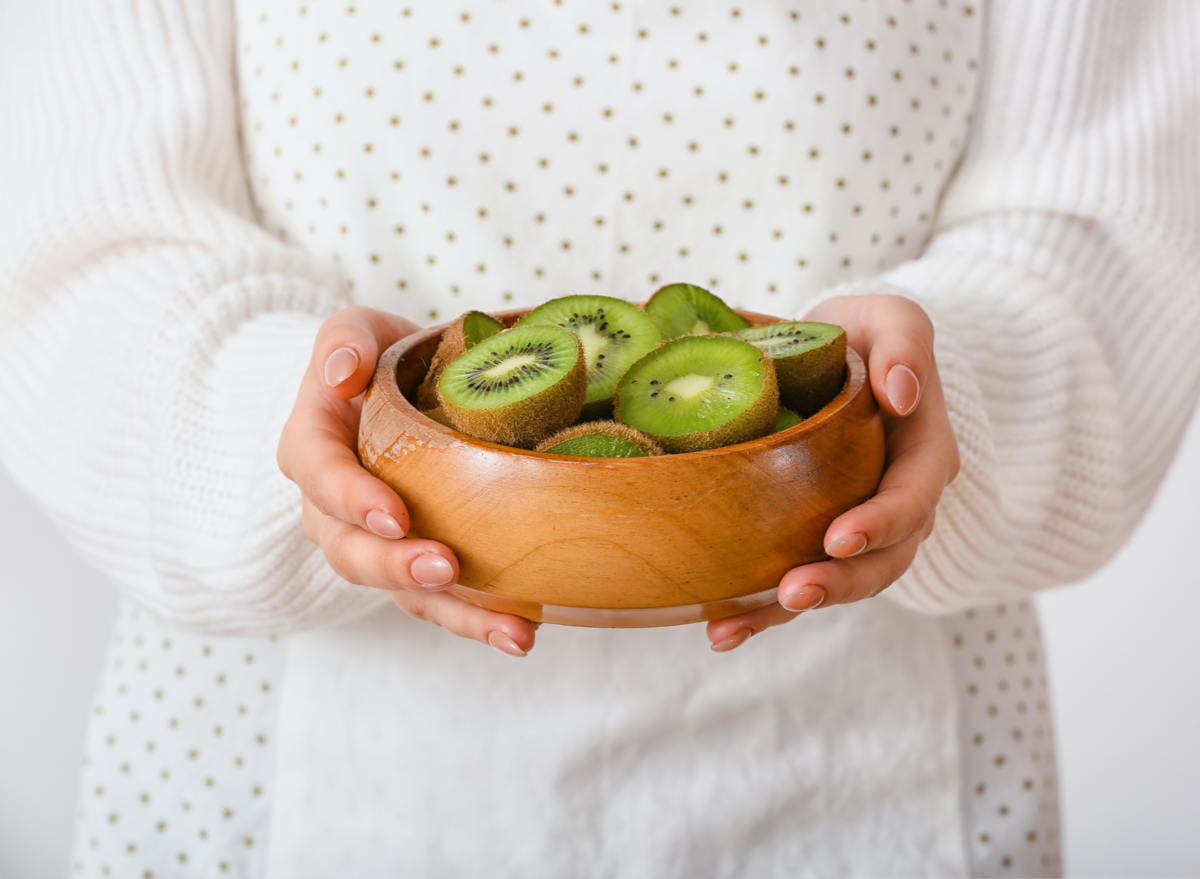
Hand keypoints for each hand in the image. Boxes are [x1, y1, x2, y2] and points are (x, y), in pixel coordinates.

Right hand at [277, 306, 536, 656]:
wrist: (397, 394)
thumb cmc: (378, 361)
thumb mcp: (356, 329)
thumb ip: (344, 341)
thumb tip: (342, 373)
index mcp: (314, 449)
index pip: (320, 478)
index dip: (353, 500)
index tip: (396, 515)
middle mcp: (335, 511)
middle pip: (351, 552)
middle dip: (397, 567)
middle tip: (446, 569)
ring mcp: (377, 545)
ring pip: (401, 592)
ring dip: (455, 613)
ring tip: (511, 632)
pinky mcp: (417, 565)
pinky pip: (441, 602)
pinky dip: (480, 620)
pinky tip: (524, 633)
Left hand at [706, 294, 959, 651]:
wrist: (840, 360)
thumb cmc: (866, 338)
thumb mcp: (893, 318)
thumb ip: (905, 343)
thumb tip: (902, 394)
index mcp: (923, 455)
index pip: (913, 498)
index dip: (881, 524)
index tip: (839, 539)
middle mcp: (896, 504)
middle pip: (880, 560)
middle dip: (838, 584)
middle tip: (792, 592)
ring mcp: (857, 529)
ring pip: (835, 584)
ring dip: (785, 612)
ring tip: (730, 629)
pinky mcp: (814, 542)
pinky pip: (793, 583)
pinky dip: (757, 613)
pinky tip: (716, 632)